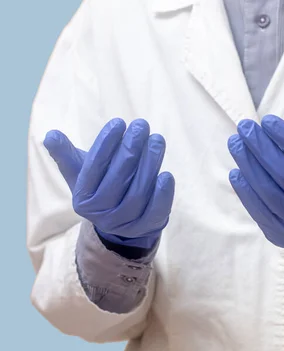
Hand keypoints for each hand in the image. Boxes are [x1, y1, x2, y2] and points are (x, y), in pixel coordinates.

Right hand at [44, 118, 174, 248]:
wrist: (120, 220)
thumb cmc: (100, 185)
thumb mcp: (81, 171)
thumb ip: (65, 154)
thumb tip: (50, 136)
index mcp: (82, 199)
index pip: (94, 167)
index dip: (106, 143)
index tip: (118, 123)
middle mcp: (100, 215)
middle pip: (118, 179)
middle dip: (131, 149)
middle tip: (141, 126)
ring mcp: (123, 224)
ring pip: (138, 193)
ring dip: (150, 164)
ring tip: (156, 140)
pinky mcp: (145, 228)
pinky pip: (155, 212)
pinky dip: (162, 194)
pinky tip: (166, 174)